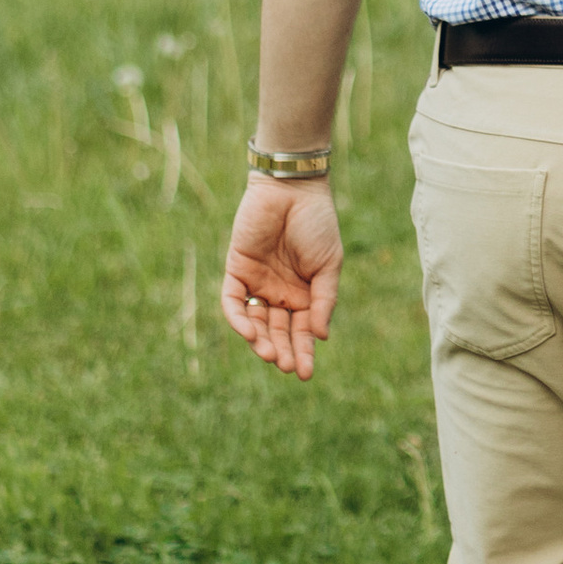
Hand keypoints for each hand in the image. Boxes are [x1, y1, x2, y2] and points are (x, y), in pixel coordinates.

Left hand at [222, 177, 343, 379]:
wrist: (293, 190)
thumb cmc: (317, 224)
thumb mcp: (329, 266)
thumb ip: (324, 300)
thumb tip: (321, 337)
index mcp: (304, 294)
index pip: (302, 331)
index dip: (303, 352)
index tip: (305, 374)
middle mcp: (279, 294)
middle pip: (277, 331)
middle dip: (282, 351)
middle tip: (287, 367)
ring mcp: (257, 284)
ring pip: (254, 322)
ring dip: (261, 341)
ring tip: (270, 355)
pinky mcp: (236, 271)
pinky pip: (233, 302)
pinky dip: (239, 319)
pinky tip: (250, 333)